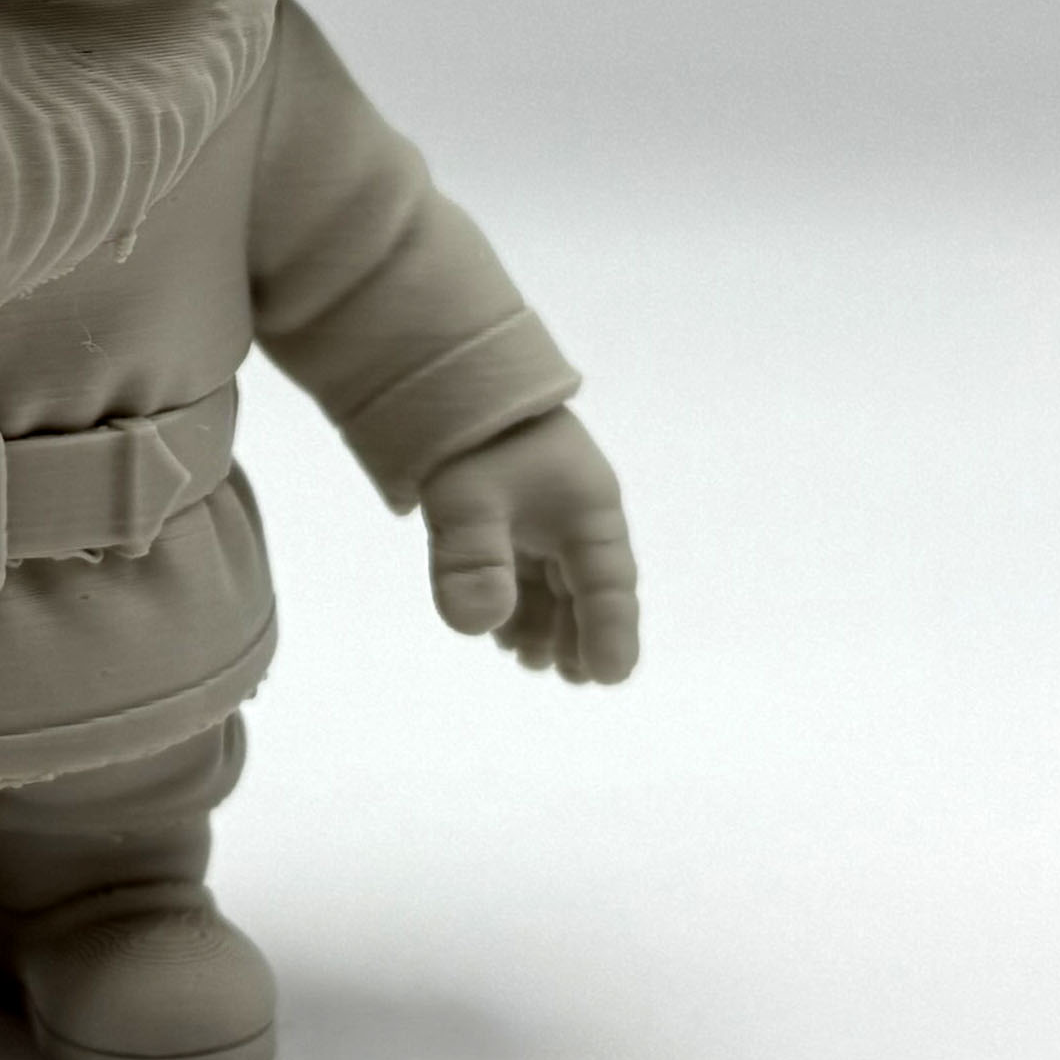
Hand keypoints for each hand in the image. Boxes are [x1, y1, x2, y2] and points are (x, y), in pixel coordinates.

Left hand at [418, 408, 639, 683]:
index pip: (608, 583)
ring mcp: (544, 516)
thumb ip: (473, 561)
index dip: (612, 632)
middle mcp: (574, 517)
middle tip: (572, 677)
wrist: (447, 382)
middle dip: (582, 635)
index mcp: (587, 510)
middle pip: (587, 588)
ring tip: (530, 660)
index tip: (611, 677)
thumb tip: (478, 626)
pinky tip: (502, 630)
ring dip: (549, 623)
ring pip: (557, 582)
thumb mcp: (468, 501)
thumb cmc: (472, 440)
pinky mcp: (513, 515)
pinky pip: (528, 569)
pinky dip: (521, 601)